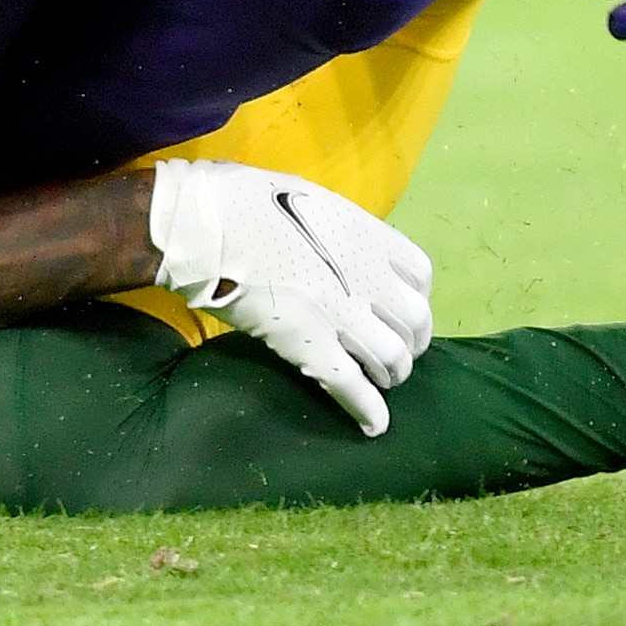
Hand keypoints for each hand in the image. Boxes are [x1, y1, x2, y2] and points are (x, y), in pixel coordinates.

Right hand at [147, 159, 433, 434]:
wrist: (206, 225)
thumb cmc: (248, 200)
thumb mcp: (313, 201)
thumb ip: (340, 230)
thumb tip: (342, 246)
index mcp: (367, 237)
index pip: (420, 276)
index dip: (416, 298)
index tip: (402, 308)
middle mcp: (367, 278)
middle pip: (415, 322)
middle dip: (410, 342)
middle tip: (394, 352)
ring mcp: (342, 316)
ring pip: (392, 358)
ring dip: (391, 374)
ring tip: (381, 381)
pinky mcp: (309, 347)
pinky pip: (352, 386)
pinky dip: (368, 409)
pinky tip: (374, 425)